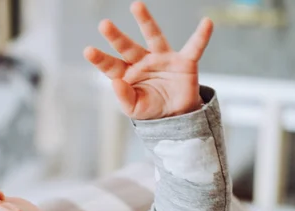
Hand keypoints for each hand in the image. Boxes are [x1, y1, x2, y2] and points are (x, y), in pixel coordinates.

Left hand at [84, 1, 212, 119]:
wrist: (175, 116)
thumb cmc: (151, 109)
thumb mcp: (134, 108)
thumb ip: (124, 97)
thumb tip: (115, 82)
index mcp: (126, 74)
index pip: (110, 65)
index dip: (100, 59)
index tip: (88, 51)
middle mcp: (142, 61)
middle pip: (127, 47)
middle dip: (116, 36)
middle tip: (104, 24)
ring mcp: (162, 59)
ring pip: (153, 37)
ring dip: (145, 21)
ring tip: (136, 5)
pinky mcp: (183, 62)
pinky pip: (194, 47)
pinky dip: (201, 37)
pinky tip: (206, 23)